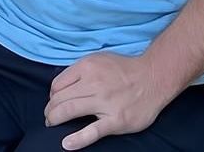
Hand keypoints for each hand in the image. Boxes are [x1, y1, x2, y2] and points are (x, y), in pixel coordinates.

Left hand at [44, 52, 171, 149]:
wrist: (154, 77)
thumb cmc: (124, 69)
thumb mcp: (98, 59)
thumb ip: (80, 70)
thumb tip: (60, 86)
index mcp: (87, 67)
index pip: (57, 84)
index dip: (52, 95)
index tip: (54, 101)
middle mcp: (94, 83)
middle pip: (60, 99)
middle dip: (50, 110)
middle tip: (49, 117)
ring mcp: (105, 103)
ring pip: (70, 111)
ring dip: (55, 120)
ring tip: (52, 124)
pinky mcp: (116, 120)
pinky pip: (92, 132)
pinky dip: (77, 139)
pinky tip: (67, 144)